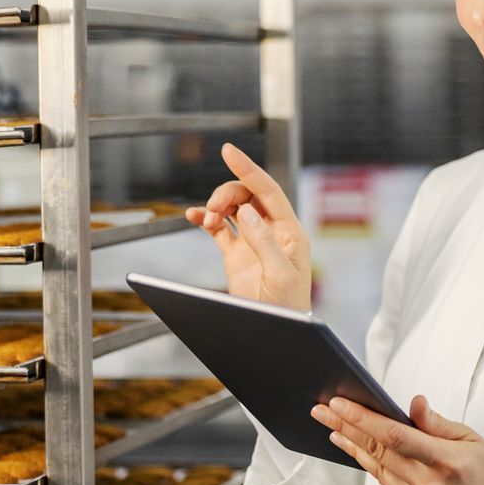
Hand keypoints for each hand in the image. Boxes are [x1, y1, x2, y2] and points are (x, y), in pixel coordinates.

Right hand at [185, 143, 311, 313]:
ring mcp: (252, 241)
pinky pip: (218, 228)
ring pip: (232, 208)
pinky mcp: (236, 254)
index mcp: (289, 232)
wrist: (275, 333)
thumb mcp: (279, 275)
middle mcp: (272, 232)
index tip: (228, 151)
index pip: (268, 191)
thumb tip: (248, 211)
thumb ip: (264, 242)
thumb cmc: (288, 308)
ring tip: (207, 217)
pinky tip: (194, 216)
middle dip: (227, 193)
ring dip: (216, 206)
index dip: (248, 169)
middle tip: (213, 207)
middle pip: (247, 196)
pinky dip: (206, 219)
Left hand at [311, 395, 483, 484]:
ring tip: (334, 430)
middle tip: (321, 412)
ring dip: (354, 449)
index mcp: (448, 463)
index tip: (338, 404)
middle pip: (378, 453)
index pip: (394, 437)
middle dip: (346, 429)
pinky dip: (378, 472)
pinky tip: (365, 455)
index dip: (362, 419)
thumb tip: (411, 403)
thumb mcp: (472, 438)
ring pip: (378, 473)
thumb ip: (436, 423)